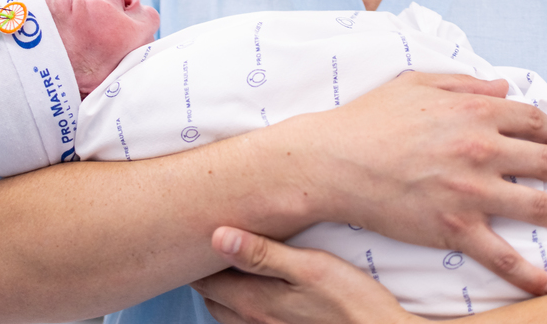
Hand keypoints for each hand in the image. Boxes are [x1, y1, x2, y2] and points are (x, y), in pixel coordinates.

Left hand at [193, 226, 418, 323]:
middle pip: (213, 298)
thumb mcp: (309, 267)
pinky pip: (249, 322)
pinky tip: (261, 288)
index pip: (205, 280)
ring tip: (232, 263)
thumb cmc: (351, 303)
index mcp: (253, 302)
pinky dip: (243, 304)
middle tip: (209, 245)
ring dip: (224, 290)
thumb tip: (217, 236)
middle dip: (206, 273)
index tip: (195, 232)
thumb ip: (262, 253)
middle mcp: (254, 323)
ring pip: (229, 312)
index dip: (195, 256)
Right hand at [286, 71, 546, 294]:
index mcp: (474, 111)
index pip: (533, 119)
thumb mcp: (415, 84)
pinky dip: (532, 276)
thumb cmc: (368, 120)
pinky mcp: (456, 228)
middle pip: (546, 160)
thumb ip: (463, 83)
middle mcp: (481, 150)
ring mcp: (472, 192)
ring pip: (540, 206)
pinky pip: (504, 258)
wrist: (333, 162)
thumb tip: (503, 86)